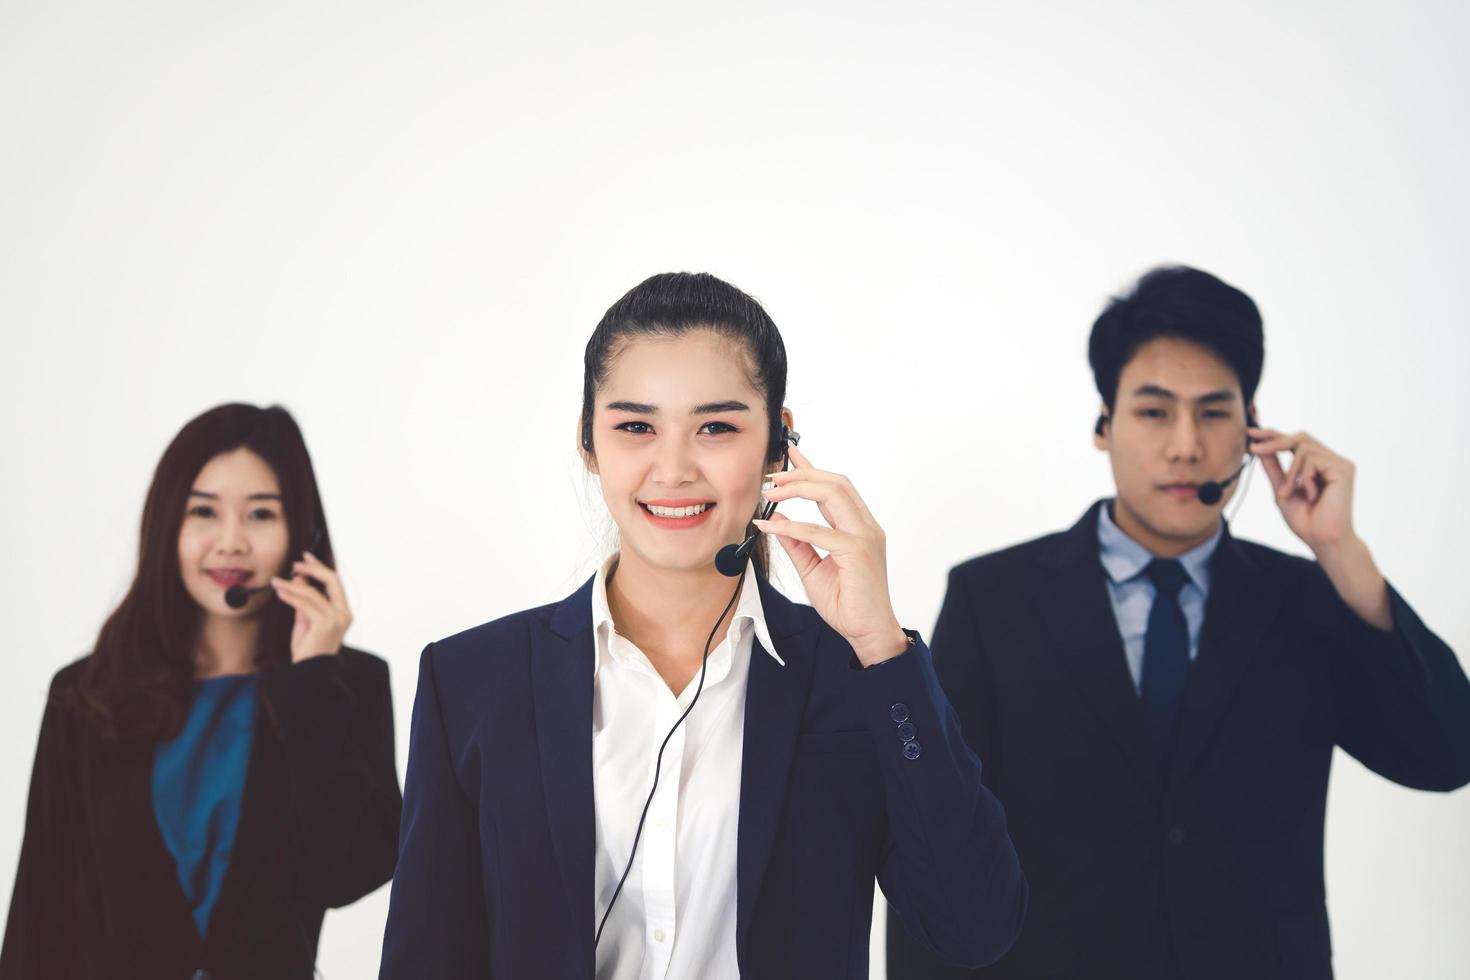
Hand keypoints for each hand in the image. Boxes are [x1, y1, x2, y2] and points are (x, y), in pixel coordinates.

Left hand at [271, 551, 352, 662]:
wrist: (309, 673)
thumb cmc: (308, 649)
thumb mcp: (306, 620)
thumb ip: (305, 600)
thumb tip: (300, 578)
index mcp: (343, 611)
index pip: (334, 582)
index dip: (320, 567)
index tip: (306, 557)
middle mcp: (343, 614)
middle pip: (331, 581)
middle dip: (312, 569)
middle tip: (295, 564)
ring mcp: (336, 620)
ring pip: (313, 592)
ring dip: (292, 584)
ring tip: (276, 582)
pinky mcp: (324, 625)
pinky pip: (305, 604)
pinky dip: (291, 596)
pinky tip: (280, 592)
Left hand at [755, 443, 907, 666]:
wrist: (868, 632)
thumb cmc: (846, 603)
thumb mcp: (813, 569)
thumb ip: (798, 544)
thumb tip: (778, 521)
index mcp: (858, 527)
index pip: (835, 487)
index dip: (811, 468)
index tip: (790, 455)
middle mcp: (866, 526)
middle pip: (836, 482)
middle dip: (801, 474)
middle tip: (772, 479)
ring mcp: (865, 536)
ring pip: (834, 493)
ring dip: (799, 488)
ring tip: (772, 492)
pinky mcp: (858, 551)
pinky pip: (819, 531)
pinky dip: (793, 526)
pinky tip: (773, 527)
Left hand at [1249, 427, 1357, 551]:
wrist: (1322, 539)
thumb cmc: (1305, 520)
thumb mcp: (1281, 490)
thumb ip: (1273, 468)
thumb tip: (1259, 446)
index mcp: (1318, 464)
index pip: (1295, 441)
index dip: (1273, 434)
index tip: (1251, 432)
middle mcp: (1331, 460)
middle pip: (1300, 437)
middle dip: (1274, 441)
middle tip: (1254, 449)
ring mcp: (1339, 463)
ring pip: (1303, 447)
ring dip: (1289, 472)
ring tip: (1288, 493)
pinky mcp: (1344, 469)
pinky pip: (1312, 460)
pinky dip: (1303, 478)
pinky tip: (1312, 496)